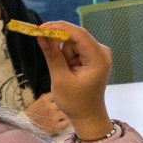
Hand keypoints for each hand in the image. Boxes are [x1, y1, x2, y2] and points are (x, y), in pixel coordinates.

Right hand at [24, 92, 69, 134]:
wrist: (25, 129)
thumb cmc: (29, 116)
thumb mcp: (35, 103)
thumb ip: (45, 98)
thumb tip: (53, 94)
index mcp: (45, 100)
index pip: (57, 94)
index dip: (59, 98)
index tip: (59, 100)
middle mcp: (50, 107)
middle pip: (63, 103)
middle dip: (63, 106)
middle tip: (64, 108)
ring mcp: (54, 117)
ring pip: (66, 112)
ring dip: (65, 114)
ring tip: (63, 116)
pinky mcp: (56, 127)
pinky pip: (66, 123)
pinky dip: (66, 122)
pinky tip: (63, 122)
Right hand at [36, 22, 112, 140]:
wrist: (88, 115)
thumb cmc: (75, 101)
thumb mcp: (60, 79)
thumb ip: (52, 55)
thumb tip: (41, 35)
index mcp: (98, 58)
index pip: (79, 34)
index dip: (59, 28)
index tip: (40, 28)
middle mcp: (102, 52)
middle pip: (75, 36)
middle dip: (60, 46)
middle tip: (54, 61)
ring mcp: (99, 53)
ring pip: (73, 43)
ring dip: (63, 54)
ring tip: (65, 73)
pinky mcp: (93, 56)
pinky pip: (75, 49)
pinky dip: (67, 57)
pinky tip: (68, 70)